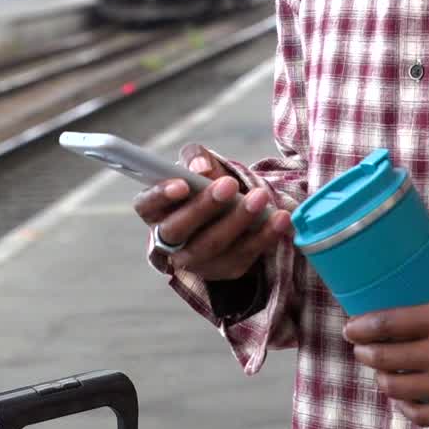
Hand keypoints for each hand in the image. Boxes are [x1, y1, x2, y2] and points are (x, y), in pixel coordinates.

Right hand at [133, 141, 292, 280]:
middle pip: (179, 230)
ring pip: (213, 245)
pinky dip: (264, 236)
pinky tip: (280, 218)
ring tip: (261, 197)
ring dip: (238, 221)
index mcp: (155, 210)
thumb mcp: (199, 164)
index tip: (182, 184)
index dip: (161, 196)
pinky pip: (244, 256)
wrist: (228, 213)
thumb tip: (201, 169)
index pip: (147, 205)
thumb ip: (196, 158)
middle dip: (205, 207)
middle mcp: (168, 241)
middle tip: (230, 184)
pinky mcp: (225, 269)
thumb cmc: (205, 184)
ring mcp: (196, 261)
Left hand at [343, 233, 428, 426]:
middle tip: (359, 347)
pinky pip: (424, 417)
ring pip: (400, 389)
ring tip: (378, 371)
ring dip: (381, 380)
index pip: (388, 324)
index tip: (349, 326)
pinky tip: (401, 400)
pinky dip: (406, 409)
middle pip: (386, 358)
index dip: (360, 327)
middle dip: (365, 353)